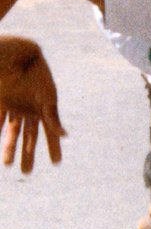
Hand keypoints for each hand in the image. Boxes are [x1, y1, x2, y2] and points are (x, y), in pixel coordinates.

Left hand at [0, 39, 65, 174]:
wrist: (18, 55)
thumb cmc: (37, 74)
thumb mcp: (47, 96)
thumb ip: (53, 116)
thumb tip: (65, 135)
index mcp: (45, 109)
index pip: (49, 133)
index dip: (53, 148)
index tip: (57, 164)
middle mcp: (30, 111)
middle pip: (29, 137)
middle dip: (28, 155)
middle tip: (27, 173)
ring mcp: (15, 107)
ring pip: (12, 133)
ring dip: (9, 148)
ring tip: (7, 165)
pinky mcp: (2, 102)